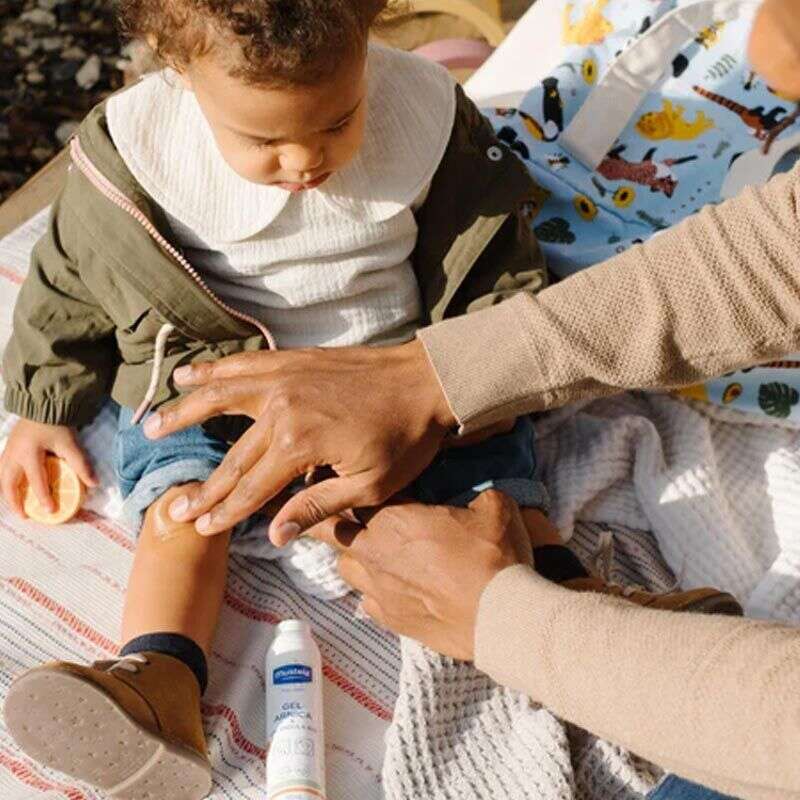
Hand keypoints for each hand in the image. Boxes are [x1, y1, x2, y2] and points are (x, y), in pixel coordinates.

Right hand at [0, 420, 96, 517]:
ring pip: (2, 477)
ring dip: (8, 493)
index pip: (36, 481)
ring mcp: (8, 451)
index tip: (50, 511)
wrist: (42, 403)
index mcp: (29, 454)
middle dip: (15, 502)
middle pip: (9, 484)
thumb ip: (80, 464)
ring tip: (16, 505)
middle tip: (24, 515)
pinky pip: (1, 469)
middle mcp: (14, 455)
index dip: (43, 497)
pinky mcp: (7, 447)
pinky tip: (11, 486)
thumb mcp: (70, 444)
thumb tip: (94, 483)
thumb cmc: (55, 423)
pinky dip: (5, 481)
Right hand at [144, 340, 455, 541]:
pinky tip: (190, 373)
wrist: (427, 381)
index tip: (198, 528)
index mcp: (298, 444)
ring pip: (220, 398)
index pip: (251, 488)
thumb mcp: (370, 485)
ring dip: (184, 414)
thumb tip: (272, 535)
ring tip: (151, 426)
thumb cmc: (405, 438)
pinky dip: (213, 370)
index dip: (224, 512)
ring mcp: (283, 379)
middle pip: (232, 455)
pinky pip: (242, 364)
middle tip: (172, 507)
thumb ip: (317, 507)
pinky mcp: (291, 361)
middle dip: (203, 486)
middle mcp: (280, 409)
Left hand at [307, 491, 531, 659]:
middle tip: (331, 513)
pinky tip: (392, 588)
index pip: (354, 494)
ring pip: (345, 567)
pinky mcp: (389, 619)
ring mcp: (379, 588)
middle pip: (330, 530)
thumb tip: (477, 498)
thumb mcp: (493, 507)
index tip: (354, 483)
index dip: (353, 487)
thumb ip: (474, 496)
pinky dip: (374, 591)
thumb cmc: (492, 556)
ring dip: (353, 556)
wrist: (498, 615)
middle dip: (327, 520)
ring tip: (371, 552)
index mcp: (393, 518)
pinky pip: (367, 600)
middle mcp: (375, 551)